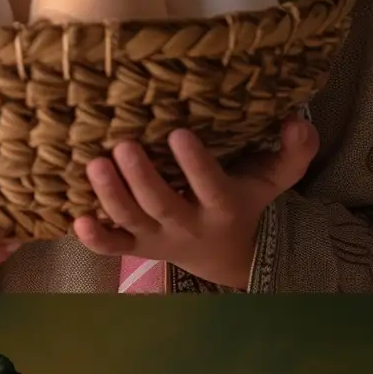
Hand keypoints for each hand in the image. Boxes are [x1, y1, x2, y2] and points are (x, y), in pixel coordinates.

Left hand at [72, 120, 317, 288]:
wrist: (224, 253)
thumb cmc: (245, 201)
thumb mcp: (274, 180)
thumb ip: (294, 152)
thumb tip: (297, 120)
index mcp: (222, 206)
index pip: (209, 185)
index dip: (194, 163)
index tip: (178, 133)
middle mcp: (187, 225)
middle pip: (160, 205)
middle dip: (141, 177)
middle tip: (124, 145)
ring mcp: (157, 238)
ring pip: (130, 221)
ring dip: (110, 196)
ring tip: (95, 164)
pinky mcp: (135, 247)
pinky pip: (111, 248)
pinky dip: (93, 238)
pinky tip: (76, 220)